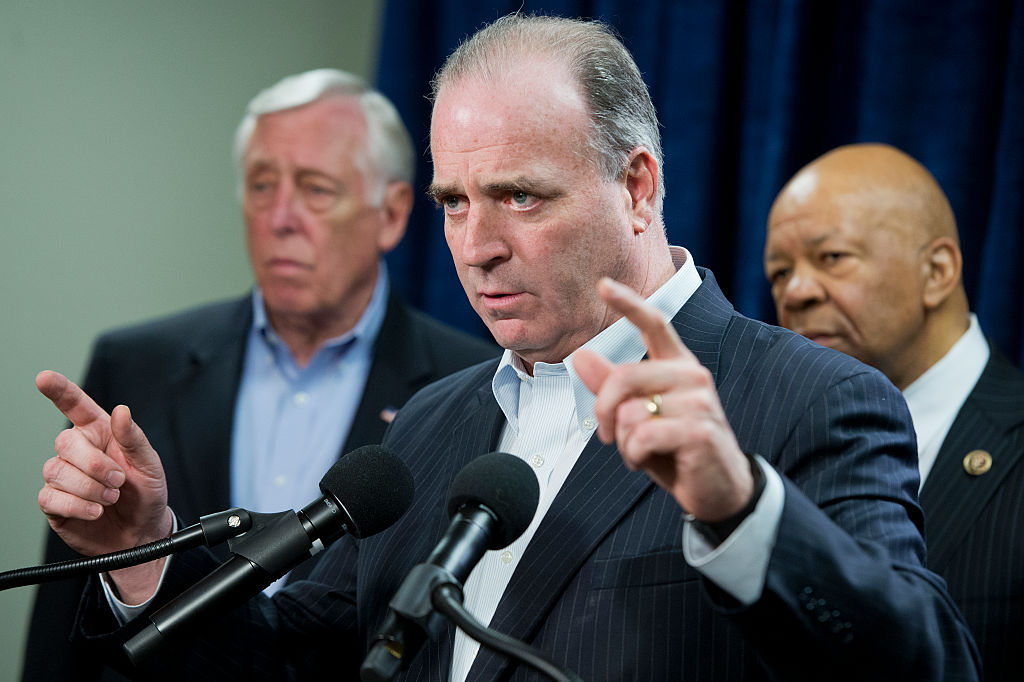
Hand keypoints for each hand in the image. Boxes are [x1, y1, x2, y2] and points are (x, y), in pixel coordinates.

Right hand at [36, 370, 171, 601]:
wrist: (141, 533)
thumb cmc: (146, 494)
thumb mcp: (150, 465)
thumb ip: (133, 438)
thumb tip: (121, 411)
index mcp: (101, 434)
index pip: (76, 407)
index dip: (60, 391)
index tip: (45, 378)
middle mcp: (79, 452)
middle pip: (65, 443)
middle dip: (95, 465)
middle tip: (118, 481)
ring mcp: (63, 477)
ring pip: (56, 471)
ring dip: (89, 488)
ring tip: (110, 498)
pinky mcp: (54, 502)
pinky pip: (50, 497)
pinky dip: (77, 505)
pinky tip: (95, 511)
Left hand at [573, 278, 752, 521]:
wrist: (718, 489)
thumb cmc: (674, 448)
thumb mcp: (637, 415)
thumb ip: (610, 387)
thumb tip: (581, 356)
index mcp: (677, 364)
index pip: (654, 324)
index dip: (629, 303)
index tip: (603, 284)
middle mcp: (692, 374)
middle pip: (623, 377)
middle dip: (602, 411)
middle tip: (606, 436)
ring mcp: (700, 401)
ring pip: (630, 412)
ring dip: (623, 441)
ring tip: (640, 451)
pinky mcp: (700, 430)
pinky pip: (642, 436)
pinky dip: (634, 456)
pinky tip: (648, 462)